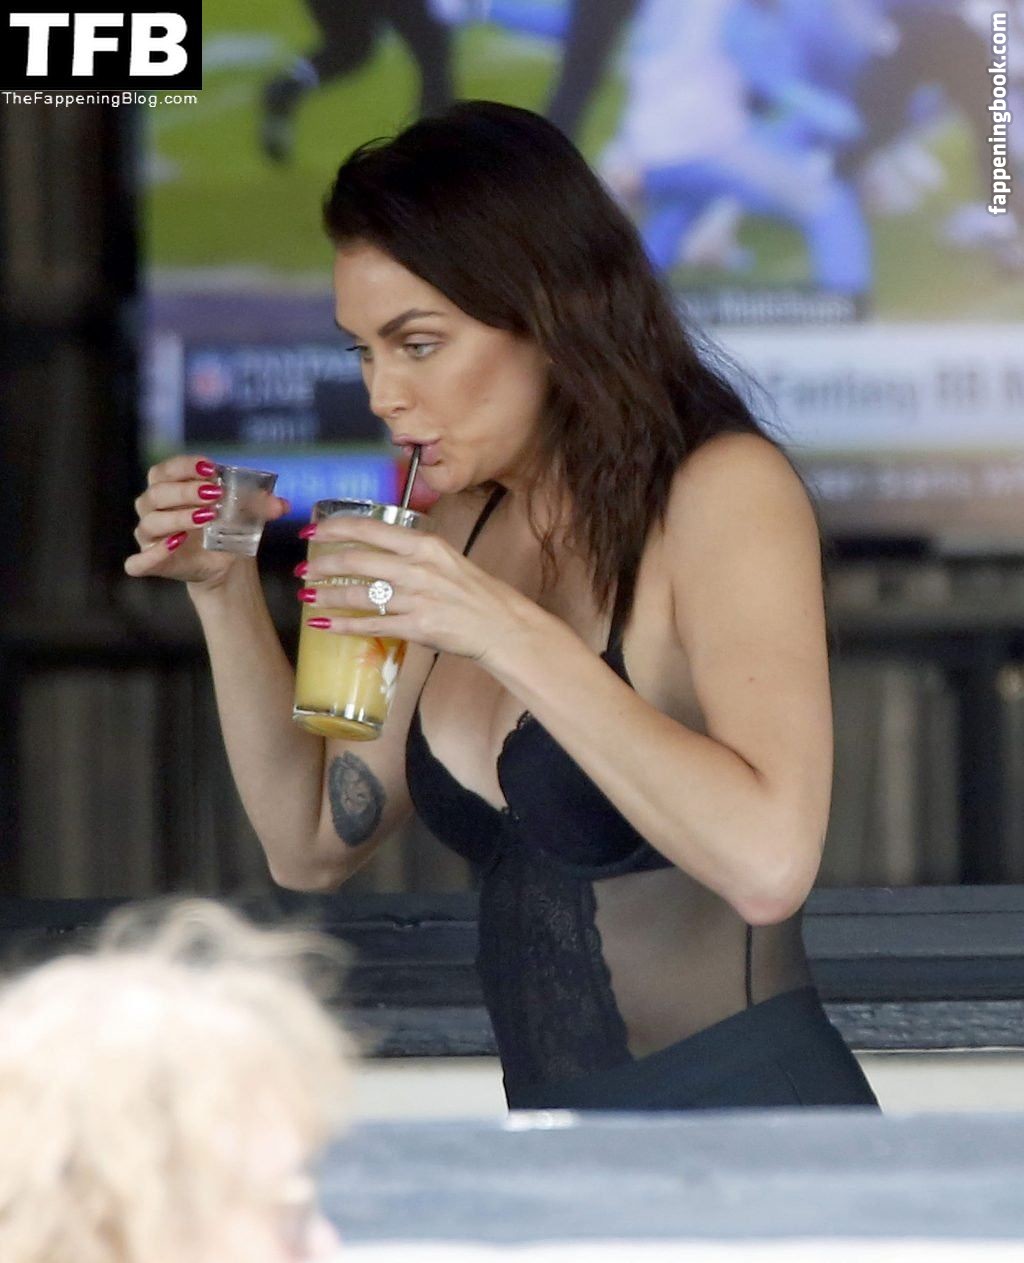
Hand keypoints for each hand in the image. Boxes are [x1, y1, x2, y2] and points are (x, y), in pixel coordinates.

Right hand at [124, 454, 290, 588]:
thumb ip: (262, 504)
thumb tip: (281, 505)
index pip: (164, 470)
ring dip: (176, 518)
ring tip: (206, 518)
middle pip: (155, 494)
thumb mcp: (246, 512)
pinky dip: (153, 554)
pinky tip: (176, 545)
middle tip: (213, 495)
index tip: (210, 469)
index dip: (184, 466)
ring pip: (149, 523)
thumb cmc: (227, 528)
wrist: (226, 564)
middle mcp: (153, 510)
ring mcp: (150, 538)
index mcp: (168, 488)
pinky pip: (138, 561)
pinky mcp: (151, 563)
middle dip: (184, 492)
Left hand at [296, 514, 535, 663]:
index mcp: (424, 544)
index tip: (312, 532)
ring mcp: (416, 598)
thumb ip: (412, 552)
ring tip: (307, 598)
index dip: (335, 529)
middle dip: (322, 565)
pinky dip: (344, 626)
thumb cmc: (474, 592)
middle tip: (303, 570)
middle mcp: (417, 568)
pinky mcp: (416, 627)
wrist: (500, 624)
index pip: (370, 529)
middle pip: (357, 560)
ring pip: (359, 594)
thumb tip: (377, 549)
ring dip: (327, 596)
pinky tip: (325, 625)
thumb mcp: (445, 559)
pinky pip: (371, 625)